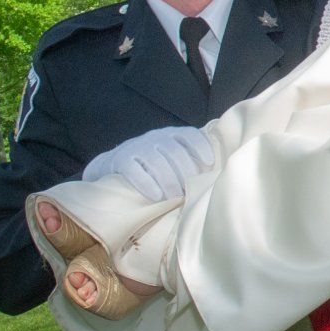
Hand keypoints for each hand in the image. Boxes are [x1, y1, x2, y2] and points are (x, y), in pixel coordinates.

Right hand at [83, 126, 212, 201]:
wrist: (114, 163)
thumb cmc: (152, 163)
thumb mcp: (170, 155)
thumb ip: (189, 158)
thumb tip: (216, 174)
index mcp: (171, 133)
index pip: (189, 135)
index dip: (200, 147)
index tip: (209, 163)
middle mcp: (155, 136)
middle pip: (174, 151)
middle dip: (185, 171)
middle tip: (190, 189)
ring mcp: (137, 146)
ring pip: (156, 161)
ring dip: (168, 180)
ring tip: (175, 196)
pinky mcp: (121, 160)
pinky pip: (135, 171)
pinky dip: (147, 184)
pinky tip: (156, 196)